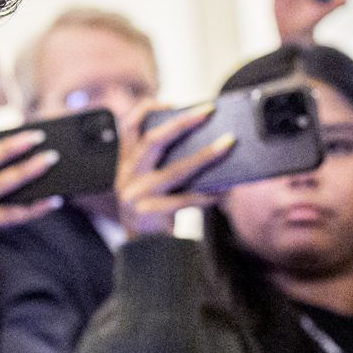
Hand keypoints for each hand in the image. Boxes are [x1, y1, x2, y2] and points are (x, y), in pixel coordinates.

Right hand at [114, 100, 232, 236]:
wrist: (145, 251)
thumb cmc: (155, 211)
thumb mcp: (151, 183)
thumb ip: (164, 163)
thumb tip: (207, 141)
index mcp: (125, 163)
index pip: (128, 126)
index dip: (147, 110)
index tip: (171, 101)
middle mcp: (126, 176)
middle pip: (153, 141)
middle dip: (182, 122)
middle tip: (208, 111)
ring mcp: (135, 195)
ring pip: (174, 169)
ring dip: (205, 155)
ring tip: (227, 144)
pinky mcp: (149, 213)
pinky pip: (183, 200)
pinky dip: (205, 195)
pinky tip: (223, 192)